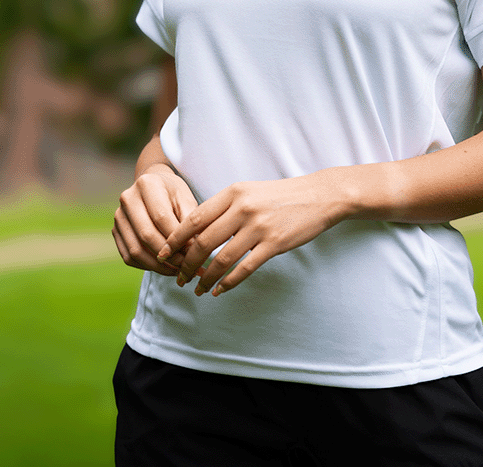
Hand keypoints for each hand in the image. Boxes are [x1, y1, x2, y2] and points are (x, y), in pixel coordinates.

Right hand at [113, 168, 199, 276]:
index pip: (161, 217)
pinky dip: (147, 266)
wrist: (155, 185)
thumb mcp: (186, 199)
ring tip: (177, 270)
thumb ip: (189, 221)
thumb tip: (192, 249)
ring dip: (157, 265)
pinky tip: (164, 268)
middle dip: (167, 255)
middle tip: (185, 265)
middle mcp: (128, 199)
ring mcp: (119, 216)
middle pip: (146, 235)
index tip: (192, 251)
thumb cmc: (174, 193)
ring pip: (135, 250)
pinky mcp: (116, 232)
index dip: (177, 238)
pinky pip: (129, 257)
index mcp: (147, 184)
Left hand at [156, 172, 349, 296]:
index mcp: (233, 193)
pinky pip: (245, 268)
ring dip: (206, 278)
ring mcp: (259, 227)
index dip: (175, 238)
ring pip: (222, 259)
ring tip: (197, 289)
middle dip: (187, 263)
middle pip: (203, 241)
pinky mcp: (274, 244)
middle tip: (179, 277)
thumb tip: (196, 232)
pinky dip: (228, 283)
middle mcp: (243, 208)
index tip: (163, 253)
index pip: (195, 218)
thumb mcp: (249, 192)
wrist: (318, 195)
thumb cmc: (280, 195)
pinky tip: (220, 290)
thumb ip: (225, 208)